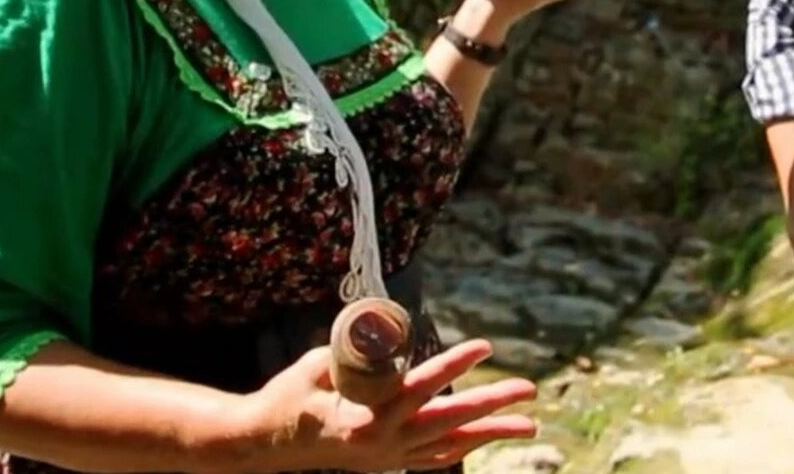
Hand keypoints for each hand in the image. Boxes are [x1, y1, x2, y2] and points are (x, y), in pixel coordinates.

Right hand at [246, 338, 537, 471]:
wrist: (264, 444)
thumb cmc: (288, 396)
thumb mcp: (319, 364)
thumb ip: (359, 353)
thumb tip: (388, 334)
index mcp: (368, 414)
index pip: (424, 384)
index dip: (457, 363)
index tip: (485, 345)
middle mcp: (384, 441)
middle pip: (451, 420)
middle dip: (493, 405)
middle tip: (528, 388)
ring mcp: (387, 458)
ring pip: (451, 445)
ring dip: (490, 434)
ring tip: (529, 424)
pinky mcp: (385, 465)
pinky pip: (434, 459)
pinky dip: (462, 448)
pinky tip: (481, 440)